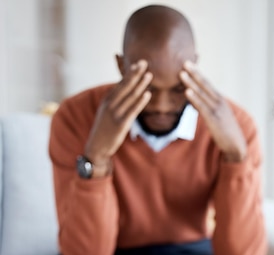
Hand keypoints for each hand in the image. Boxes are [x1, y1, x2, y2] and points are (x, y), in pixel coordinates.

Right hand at [84, 60, 152, 175]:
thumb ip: (116, 103)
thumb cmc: (104, 130)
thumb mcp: (107, 113)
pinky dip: (140, 101)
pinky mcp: (120, 124)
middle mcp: (110, 104)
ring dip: (140, 84)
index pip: (120, 84)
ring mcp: (115, 113)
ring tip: (149, 75)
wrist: (97, 146)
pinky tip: (147, 94)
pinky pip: (132, 110)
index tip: (138, 63)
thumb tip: (125, 96)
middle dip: (135, 74)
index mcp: (107, 100)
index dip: (129, 73)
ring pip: (130, 96)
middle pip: (125, 86)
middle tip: (145, 62)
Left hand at [180, 61, 246, 161]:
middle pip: (205, 85)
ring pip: (202, 94)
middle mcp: (219, 102)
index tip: (189, 65)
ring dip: (191, 83)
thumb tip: (193, 103)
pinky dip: (194, 98)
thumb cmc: (225, 133)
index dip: (198, 74)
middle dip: (195, 73)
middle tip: (185, 62)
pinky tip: (187, 91)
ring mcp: (217, 110)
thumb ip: (205, 108)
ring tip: (182, 73)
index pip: (207, 85)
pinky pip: (202, 107)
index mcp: (220, 101)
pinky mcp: (214, 119)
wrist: (236, 145)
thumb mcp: (216, 118)